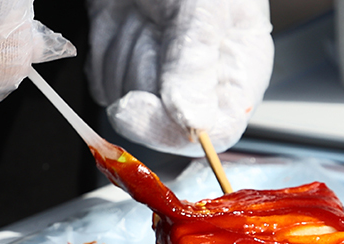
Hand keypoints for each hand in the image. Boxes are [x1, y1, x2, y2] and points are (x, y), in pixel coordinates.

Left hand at [86, 0, 272, 153]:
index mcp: (238, 75)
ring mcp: (161, 85)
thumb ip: (195, 62)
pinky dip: (107, 51)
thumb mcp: (203, 7)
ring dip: (126, 55)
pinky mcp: (127, 76)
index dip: (176, 130)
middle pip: (161, 124)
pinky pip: (104, 85)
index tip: (142, 107)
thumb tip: (193, 121)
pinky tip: (124, 22)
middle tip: (153, 27)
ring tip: (145, 16)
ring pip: (127, 104)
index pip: (216, 132)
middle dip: (145, 76)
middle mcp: (200, 88)